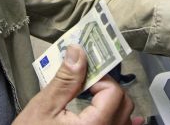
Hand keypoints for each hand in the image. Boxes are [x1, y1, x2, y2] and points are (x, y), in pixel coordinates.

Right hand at [13, 45, 143, 124]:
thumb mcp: (44, 107)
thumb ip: (65, 80)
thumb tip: (77, 52)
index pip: (114, 92)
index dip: (100, 78)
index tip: (83, 75)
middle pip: (123, 103)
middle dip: (107, 88)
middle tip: (87, 83)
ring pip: (125, 117)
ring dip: (114, 102)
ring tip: (95, 95)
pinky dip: (120, 120)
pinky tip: (116, 115)